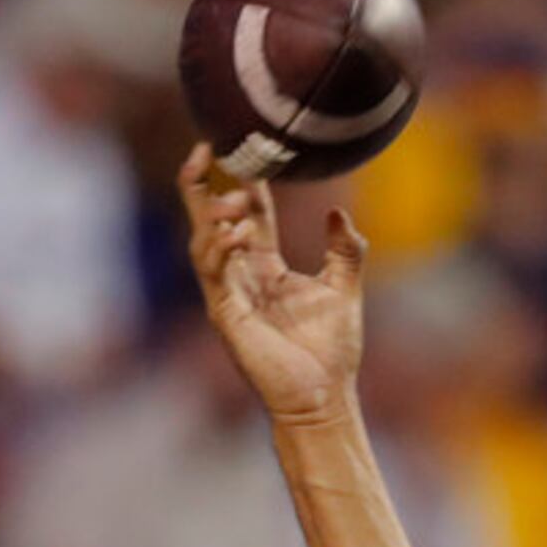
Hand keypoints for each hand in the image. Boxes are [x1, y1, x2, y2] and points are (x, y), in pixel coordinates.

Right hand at [179, 144, 366, 424]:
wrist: (324, 398)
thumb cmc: (332, 351)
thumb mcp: (344, 288)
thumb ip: (344, 250)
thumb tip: (337, 211)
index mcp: (266, 267)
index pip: (248, 214)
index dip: (243, 181)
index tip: (242, 148)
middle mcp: (241, 276)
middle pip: (210, 219)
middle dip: (201, 184)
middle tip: (207, 149)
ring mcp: (228, 295)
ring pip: (203, 241)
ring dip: (214, 214)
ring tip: (233, 196)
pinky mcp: (226, 315)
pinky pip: (213, 273)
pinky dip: (220, 249)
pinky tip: (236, 232)